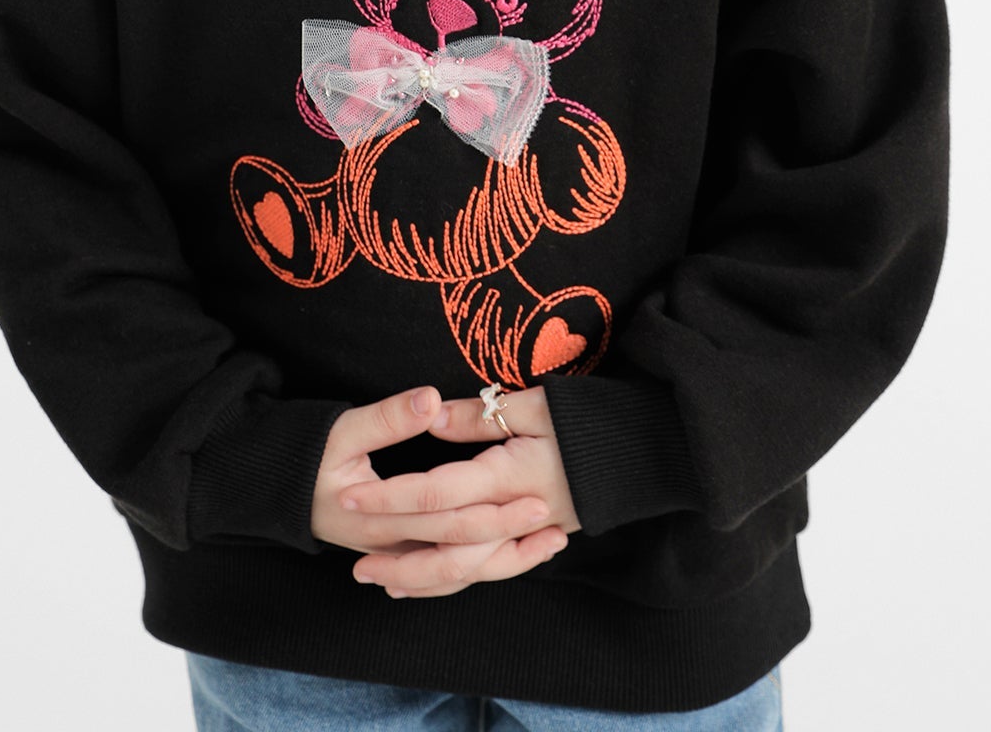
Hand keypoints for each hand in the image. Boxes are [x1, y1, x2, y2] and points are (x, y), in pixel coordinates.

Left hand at [340, 382, 580, 599]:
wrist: (640, 455)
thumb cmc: (586, 421)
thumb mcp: (536, 404)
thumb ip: (479, 415)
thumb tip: (431, 416)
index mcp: (508, 475)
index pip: (436, 491)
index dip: (390, 497)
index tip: (349, 497)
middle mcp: (514, 514)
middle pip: (445, 545)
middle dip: (396, 554)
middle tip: (353, 563)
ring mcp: (526, 535)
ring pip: (465, 570)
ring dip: (418, 579)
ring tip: (377, 580)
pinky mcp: (534, 541)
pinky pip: (486, 572)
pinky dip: (452, 582)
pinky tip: (421, 585)